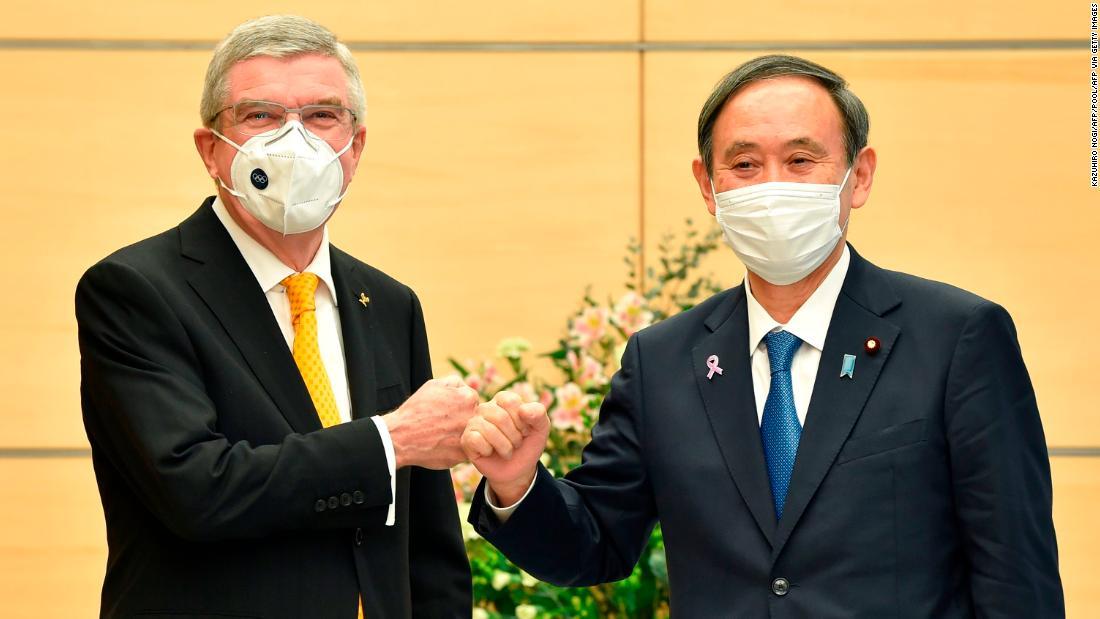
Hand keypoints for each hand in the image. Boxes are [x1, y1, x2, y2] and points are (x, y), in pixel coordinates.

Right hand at [383, 375, 479, 469]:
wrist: (400, 437)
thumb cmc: (416, 410)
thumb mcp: (434, 385)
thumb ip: (455, 382)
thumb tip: (467, 385)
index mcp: (468, 399)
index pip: (473, 401)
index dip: (459, 405)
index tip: (447, 411)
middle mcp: (472, 418)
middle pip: (475, 419)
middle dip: (463, 420)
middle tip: (444, 424)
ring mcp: (469, 438)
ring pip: (472, 436)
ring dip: (461, 435)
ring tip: (442, 435)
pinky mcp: (462, 456)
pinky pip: (465, 452)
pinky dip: (455, 449)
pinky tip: (440, 445)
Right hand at [462, 391, 548, 506]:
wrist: (518, 470)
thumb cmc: (528, 444)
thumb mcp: (541, 428)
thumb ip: (538, 414)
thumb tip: (523, 410)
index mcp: (503, 400)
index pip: (510, 401)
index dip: (522, 420)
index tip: (525, 431)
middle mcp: (486, 408)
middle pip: (500, 417)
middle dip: (514, 436)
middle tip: (516, 444)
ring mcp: (474, 423)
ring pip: (488, 430)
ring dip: (505, 446)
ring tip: (507, 451)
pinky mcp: (466, 439)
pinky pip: (476, 440)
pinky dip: (488, 450)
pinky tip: (490, 453)